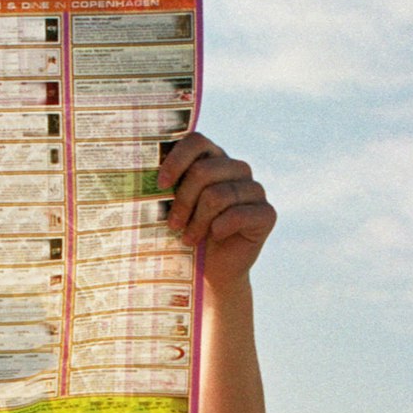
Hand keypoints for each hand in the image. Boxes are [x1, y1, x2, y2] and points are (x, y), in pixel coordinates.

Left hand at [157, 131, 274, 287]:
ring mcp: (254, 190)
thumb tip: (146, 175)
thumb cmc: (188, 234)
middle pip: (203, 171)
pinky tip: (215, 237)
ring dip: (198, 221)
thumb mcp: (173, 207)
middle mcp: (237, 169)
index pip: (197, 141)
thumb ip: (167, 187)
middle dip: (183, 201)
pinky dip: (221, 228)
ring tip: (189, 238)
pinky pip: (239, 214)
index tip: (161, 184)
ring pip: (218, 195)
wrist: (212, 271)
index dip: (177, 160)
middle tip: (173, 224)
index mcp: (214, 159)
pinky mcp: (266, 213)